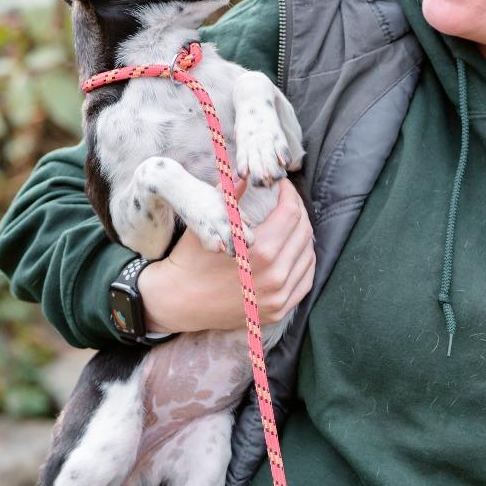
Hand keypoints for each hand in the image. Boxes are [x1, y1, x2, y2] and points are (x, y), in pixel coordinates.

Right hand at [139, 179, 315, 332]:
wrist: (178, 301)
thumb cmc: (190, 259)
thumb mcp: (208, 223)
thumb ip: (231, 197)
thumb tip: (247, 175)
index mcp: (261, 250)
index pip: (291, 213)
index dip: (289, 194)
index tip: (282, 186)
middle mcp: (275, 275)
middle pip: (303, 232)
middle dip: (298, 210)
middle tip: (287, 200)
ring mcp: (279, 296)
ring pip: (308, 256)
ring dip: (302, 234)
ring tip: (291, 222)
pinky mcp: (278, 310)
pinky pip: (305, 281)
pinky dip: (304, 261)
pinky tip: (295, 249)